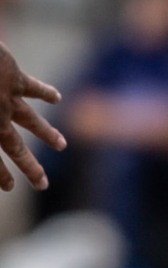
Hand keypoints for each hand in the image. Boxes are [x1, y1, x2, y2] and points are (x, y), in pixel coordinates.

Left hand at [0, 45, 63, 190]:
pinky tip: (57, 99)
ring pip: (32, 120)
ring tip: (61, 144)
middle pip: (17, 148)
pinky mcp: (15, 78)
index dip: (0, 176)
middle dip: (30, 167)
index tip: (9, 188)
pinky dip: (46, 93)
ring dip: (46, 134)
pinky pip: (34, 88)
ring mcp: (9, 98)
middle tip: (43, 183)